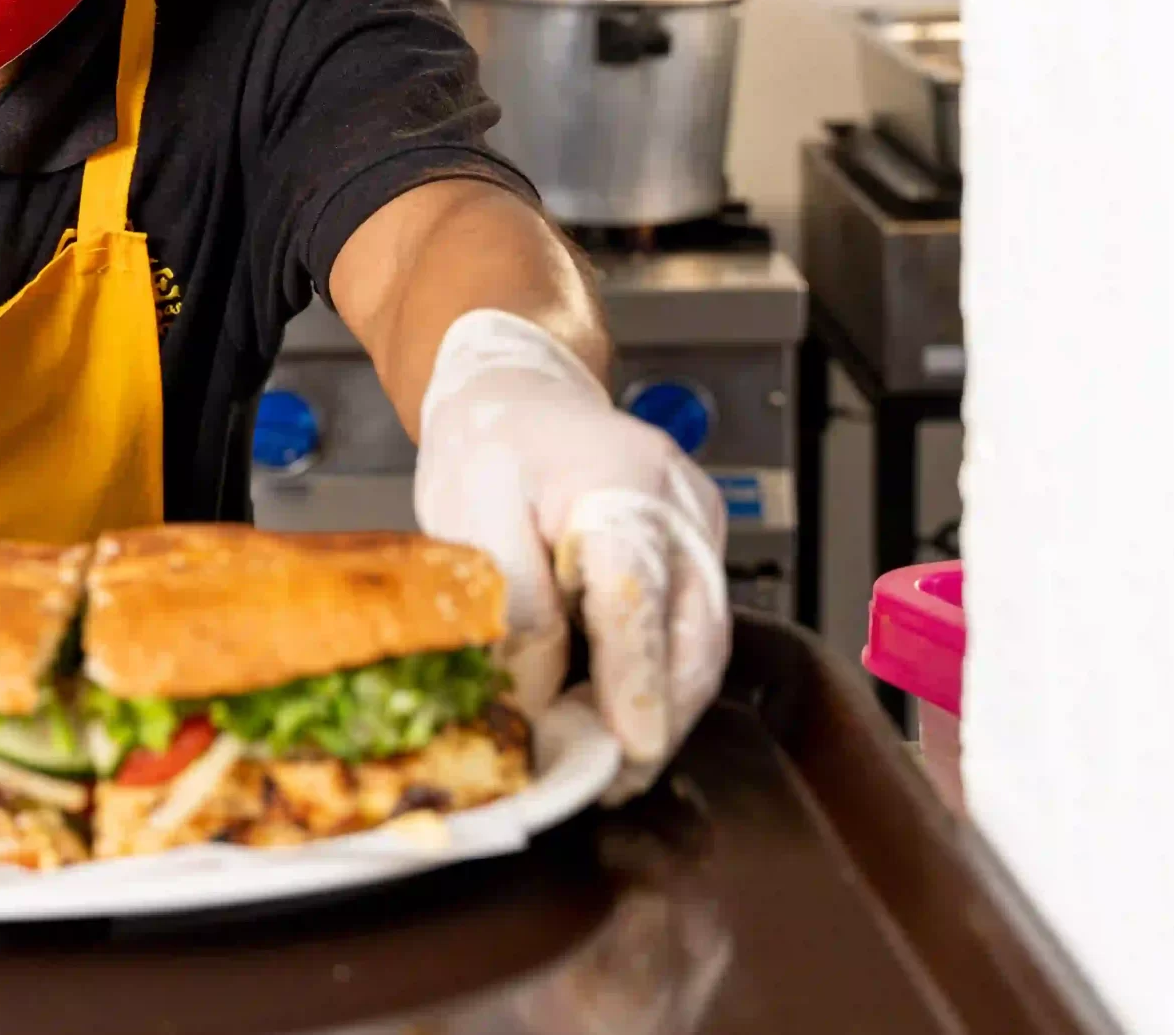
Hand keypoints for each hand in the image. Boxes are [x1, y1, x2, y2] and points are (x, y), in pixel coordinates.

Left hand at [413, 309, 730, 801]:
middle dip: (659, 718)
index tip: (630, 746)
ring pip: (702, 641)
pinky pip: (691, 627)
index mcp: (619, 485)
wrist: (520, 392)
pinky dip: (659, 677)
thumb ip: (512, 602)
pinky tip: (616, 711)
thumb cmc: (492, 444)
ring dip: (662, 708)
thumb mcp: (471, 512)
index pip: (637, 595)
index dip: (635, 680)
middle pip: (692, 633)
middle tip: (609, 781)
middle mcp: (679, 508)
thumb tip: (537, 696)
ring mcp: (699, 531)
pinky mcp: (697, 552)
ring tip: (606, 762)